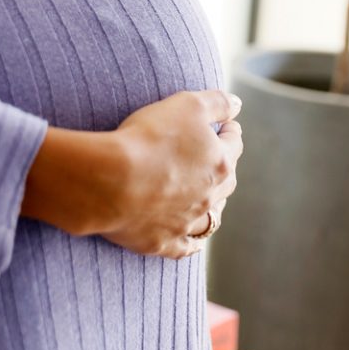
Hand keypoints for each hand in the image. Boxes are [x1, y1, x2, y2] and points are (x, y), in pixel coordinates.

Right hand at [21, 90, 243, 259]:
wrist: (111, 181)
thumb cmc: (149, 137)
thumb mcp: (187, 105)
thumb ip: (217, 103)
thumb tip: (237, 104)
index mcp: (219, 163)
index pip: (233, 143)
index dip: (231, 131)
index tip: (228, 124)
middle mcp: (209, 196)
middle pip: (227, 181)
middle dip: (225, 167)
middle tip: (220, 157)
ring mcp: (187, 222)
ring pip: (210, 216)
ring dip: (214, 205)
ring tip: (212, 198)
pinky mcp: (163, 241)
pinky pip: (185, 246)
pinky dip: (192, 242)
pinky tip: (194, 240)